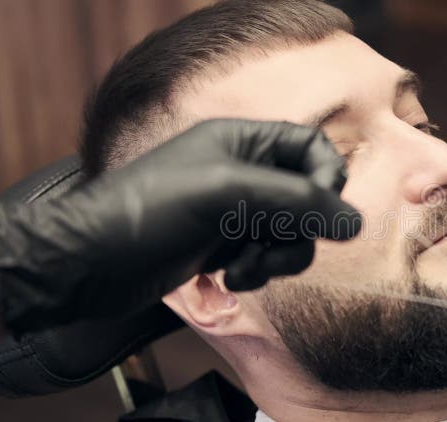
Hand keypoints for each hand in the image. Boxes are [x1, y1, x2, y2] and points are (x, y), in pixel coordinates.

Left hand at [0, 119, 360, 333]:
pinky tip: (228, 276)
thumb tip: (355, 221)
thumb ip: (296, 201)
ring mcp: (236, 211)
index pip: (313, 150)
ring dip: (278, 257)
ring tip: (244, 268)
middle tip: (270, 247)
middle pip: (309, 197)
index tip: (322, 213)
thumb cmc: (147, 213)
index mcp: (244, 141)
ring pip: (292, 233)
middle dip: (297, 230)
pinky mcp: (226, 245)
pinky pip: (269, 256)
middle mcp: (244, 171)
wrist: (91, 263)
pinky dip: (258, 270)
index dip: (327, 180)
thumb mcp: (226, 194)